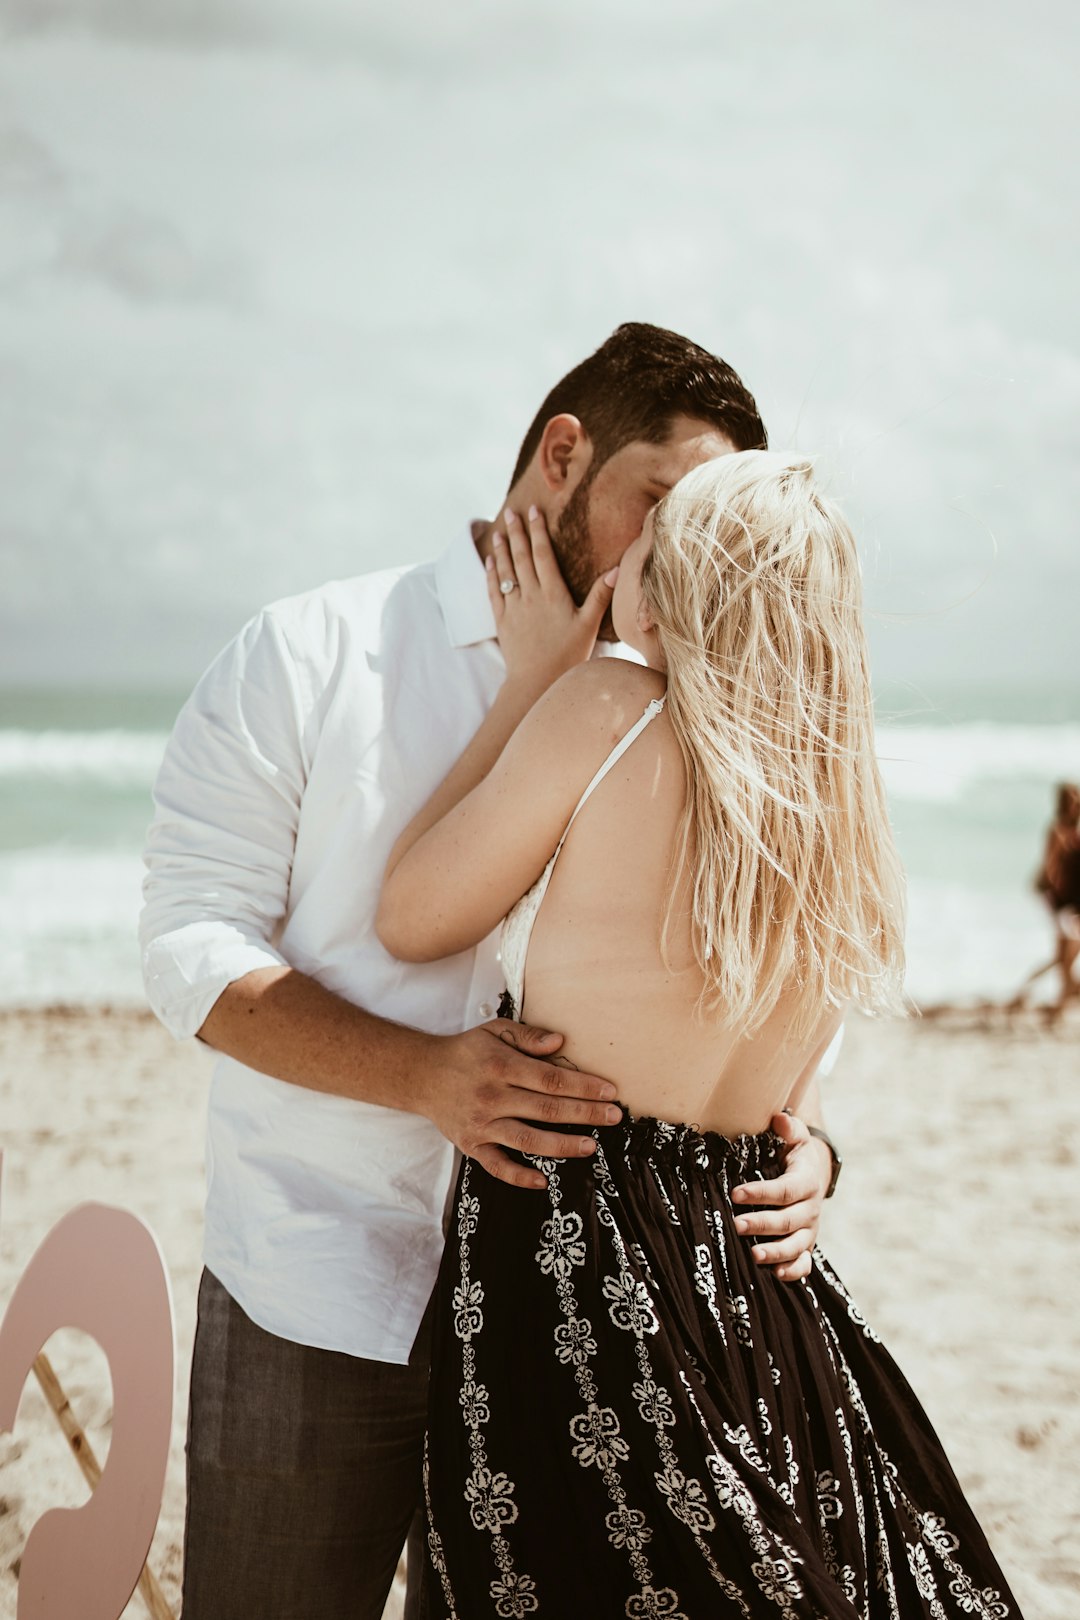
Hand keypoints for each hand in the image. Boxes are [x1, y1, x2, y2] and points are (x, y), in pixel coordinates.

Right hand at [421, 1017, 622, 1190]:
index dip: (583, 1086)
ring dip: (562, 1145)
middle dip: (585, 1114)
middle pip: (547, 1109)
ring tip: (590, 1146)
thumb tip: (559, 1041)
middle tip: (614, 1117)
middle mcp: (492, 1097)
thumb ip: (527, 1036)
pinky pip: (497, 1166)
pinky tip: (542, 1181)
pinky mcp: (471, 1145)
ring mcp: (482, 1124)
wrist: (422, 1075)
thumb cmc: (465, 1052)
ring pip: (528, 1139)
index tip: (609, 1092)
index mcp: (501, 1066)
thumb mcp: (495, 1031)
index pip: (551, 1079)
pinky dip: (519, 1176)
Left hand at [487, 505, 617, 695]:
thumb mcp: (589, 625)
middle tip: (513, 512)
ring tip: (500, 530)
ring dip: (502, 549)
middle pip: (522, 557)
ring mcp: (514, 608)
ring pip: (506, 571)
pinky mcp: (502, 620)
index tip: (534, 512)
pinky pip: (494, 591)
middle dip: (517, 533)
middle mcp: (531, 596)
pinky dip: (491, 574)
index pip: (544, 555)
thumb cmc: (568, 655)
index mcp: (553, 594)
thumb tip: (617, 569)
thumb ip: (601, 595)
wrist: (536, 682)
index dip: (538, 531)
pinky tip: (490, 561)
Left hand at [730, 1111, 831, 1282]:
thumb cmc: (795, 1155)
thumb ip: (788, 1128)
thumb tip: (779, 1118)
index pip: (785, 1190)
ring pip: (796, 1245)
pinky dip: (793, 1271)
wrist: (814, 1175)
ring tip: (753, 1255)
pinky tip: (776, 1274)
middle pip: (788, 1220)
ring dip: (776, 1252)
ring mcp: (809, 1230)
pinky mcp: (806, 1245)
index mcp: (806, 1181)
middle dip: (762, 1224)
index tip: (736, 1193)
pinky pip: (804, 1263)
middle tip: (737, 1225)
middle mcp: (810, 1208)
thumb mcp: (795, 1137)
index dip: (761, 1192)